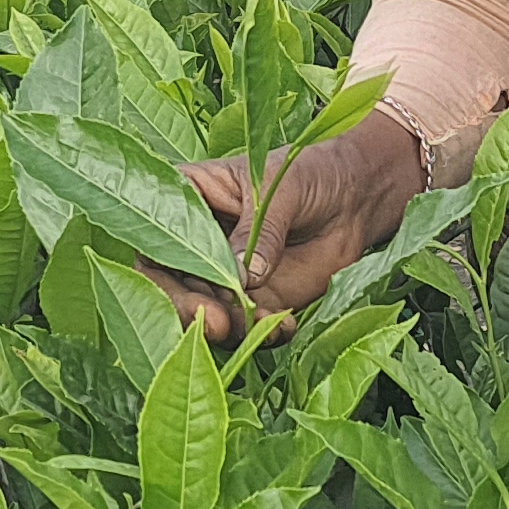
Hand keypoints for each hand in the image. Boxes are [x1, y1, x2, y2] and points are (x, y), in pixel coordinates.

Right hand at [148, 123, 428, 343]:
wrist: (356, 198)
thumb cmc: (310, 173)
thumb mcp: (280, 191)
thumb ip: (260, 230)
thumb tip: (243, 276)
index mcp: (187, 201)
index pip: (152, 238)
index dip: (156, 270)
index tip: (179, 288)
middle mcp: (197, 243)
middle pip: (170, 287)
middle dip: (188, 311)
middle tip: (216, 323)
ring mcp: (224, 275)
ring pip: (205, 314)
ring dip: (228, 327)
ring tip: (260, 323)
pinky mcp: (255, 300)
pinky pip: (247, 328)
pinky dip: (261, 336)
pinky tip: (284, 326)